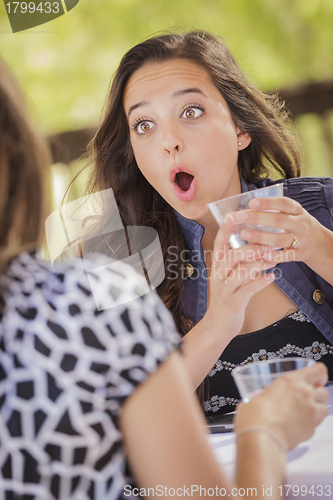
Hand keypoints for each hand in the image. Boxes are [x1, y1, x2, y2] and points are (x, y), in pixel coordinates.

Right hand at [205, 215, 274, 340]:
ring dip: (259, 263)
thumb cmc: (226, 299)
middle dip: (251, 247)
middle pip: (232, 255)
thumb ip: (238, 263)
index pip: (219, 244)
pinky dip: (262, 281)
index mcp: (217, 267)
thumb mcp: (228, 278)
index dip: (225, 230)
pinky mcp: (233, 302)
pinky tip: (272, 276)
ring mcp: (225, 289)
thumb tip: (255, 247)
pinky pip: (249, 289)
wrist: (217, 326)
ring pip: (241, 271)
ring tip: (273, 259)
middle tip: (268, 243)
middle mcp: (218, 275)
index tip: (233, 215)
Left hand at [232, 196, 331, 268]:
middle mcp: (300, 223)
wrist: (319, 243)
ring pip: (280, 239)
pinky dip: (275, 256)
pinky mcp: (299, 254)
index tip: (252, 202)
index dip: (268, 203)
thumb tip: (245, 209)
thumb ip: (273, 211)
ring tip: (244, 234)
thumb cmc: (297, 225)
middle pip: (279, 220)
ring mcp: (301, 239)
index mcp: (297, 210)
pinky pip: (287, 255)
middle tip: (241, 217)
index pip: (283, 203)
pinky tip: (262, 255)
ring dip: (261, 237)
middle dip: (258, 218)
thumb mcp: (291, 214)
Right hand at [235, 362, 328, 449]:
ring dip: (317, 409)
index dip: (320, 374)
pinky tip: (298, 426)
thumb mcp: (257, 396)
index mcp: (291, 381)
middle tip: (308, 397)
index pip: (317, 371)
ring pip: (324, 408)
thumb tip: (259, 400)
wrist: (261, 438)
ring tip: (304, 413)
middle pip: (323, 391)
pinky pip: (316, 424)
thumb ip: (265, 395)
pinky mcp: (312, 429)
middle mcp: (304, 394)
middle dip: (318, 394)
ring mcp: (310, 412)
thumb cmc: (256, 416)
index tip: (317, 378)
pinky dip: (311, 424)